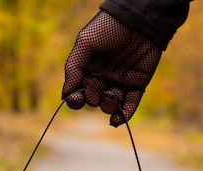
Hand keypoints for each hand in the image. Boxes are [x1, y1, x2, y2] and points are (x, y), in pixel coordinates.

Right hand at [62, 11, 161, 126]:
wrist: (138, 19)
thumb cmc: (108, 27)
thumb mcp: (85, 43)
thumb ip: (74, 68)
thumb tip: (64, 96)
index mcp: (87, 68)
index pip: (77, 91)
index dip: (75, 99)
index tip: (75, 99)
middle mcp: (103, 77)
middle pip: (93, 100)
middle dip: (93, 95)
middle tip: (100, 79)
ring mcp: (120, 82)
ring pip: (110, 105)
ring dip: (108, 106)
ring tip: (111, 94)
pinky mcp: (138, 84)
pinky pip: (130, 104)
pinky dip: (124, 114)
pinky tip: (118, 120)